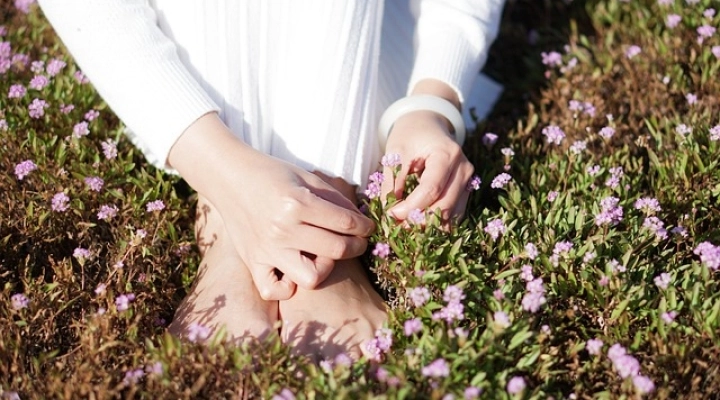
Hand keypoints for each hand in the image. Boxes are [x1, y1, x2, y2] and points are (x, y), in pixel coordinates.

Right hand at [168, 113, 374, 299]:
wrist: (229, 177)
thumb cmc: (271, 174)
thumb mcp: (307, 177)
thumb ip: (335, 198)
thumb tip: (359, 220)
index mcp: (297, 204)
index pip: (346, 224)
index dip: (364, 226)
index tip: (368, 227)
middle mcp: (283, 230)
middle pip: (336, 250)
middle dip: (356, 246)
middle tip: (357, 240)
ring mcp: (267, 250)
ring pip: (311, 277)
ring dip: (326, 268)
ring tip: (325, 255)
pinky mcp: (253, 262)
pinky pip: (273, 290)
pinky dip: (287, 287)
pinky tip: (294, 270)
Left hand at [382, 109, 474, 222]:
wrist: (427, 124)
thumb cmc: (409, 135)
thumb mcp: (395, 152)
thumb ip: (392, 182)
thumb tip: (388, 212)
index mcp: (447, 154)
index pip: (431, 189)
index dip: (411, 207)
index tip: (391, 215)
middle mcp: (463, 168)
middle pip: (444, 205)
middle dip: (419, 221)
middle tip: (395, 228)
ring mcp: (468, 181)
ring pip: (452, 214)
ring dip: (428, 227)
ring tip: (404, 230)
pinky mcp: (465, 190)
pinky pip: (454, 214)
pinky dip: (437, 223)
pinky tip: (417, 227)